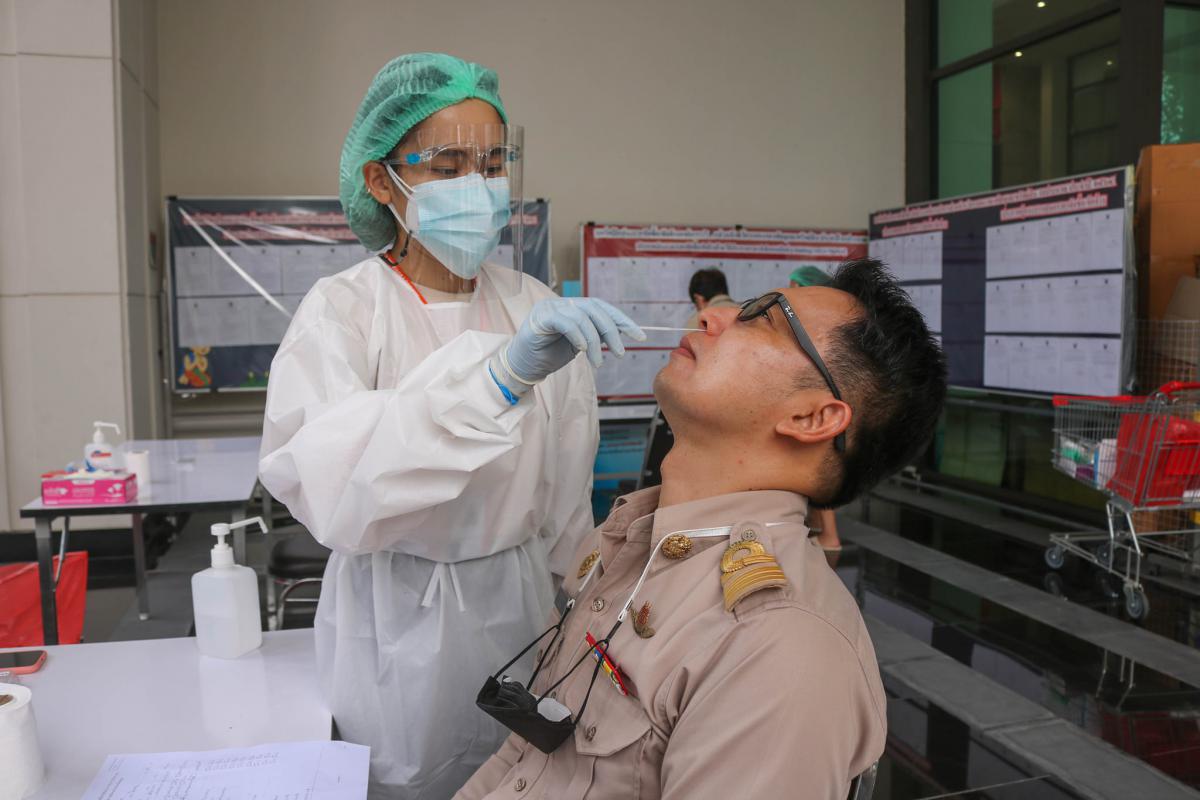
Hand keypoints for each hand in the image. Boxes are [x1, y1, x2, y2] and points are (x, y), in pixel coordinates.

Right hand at [496, 298, 645, 389]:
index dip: (621, 319)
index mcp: (572, 307)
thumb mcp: (580, 345)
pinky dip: (578, 336)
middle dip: (612, 331)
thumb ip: (596, 335)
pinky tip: (583, 351)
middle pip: (594, 309)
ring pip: (582, 317)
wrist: (522, 368)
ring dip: (595, 341)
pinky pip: (566, 323)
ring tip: (599, 362)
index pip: (601, 307)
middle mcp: (561, 302)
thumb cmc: (548, 356)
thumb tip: (620, 332)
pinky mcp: (540, 318)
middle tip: (620, 352)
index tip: (639, 335)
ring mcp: (549, 307)